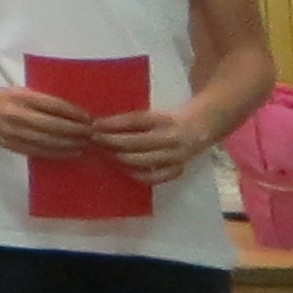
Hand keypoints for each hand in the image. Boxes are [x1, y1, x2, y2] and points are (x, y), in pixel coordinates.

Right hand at [0, 81, 104, 160]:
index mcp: (20, 96)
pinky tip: (69, 153)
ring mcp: (12, 131)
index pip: (54, 105)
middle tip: (93, 134)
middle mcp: (17, 114)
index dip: (74, 113)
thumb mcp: (19, 91)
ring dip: (70, 144)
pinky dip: (56, 153)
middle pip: (54, 125)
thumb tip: (72, 112)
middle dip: (76, 131)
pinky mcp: (9, 144)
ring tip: (86, 145)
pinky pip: (37, 152)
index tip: (90, 117)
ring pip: (48, 141)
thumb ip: (41, 100)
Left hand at [93, 105, 207, 184]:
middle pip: (137, 141)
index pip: (135, 121)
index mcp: (164, 120)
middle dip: (112, 141)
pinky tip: (125, 169)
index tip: (94, 125)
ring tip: (104, 153)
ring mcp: (175, 156)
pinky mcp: (178, 170)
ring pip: (144, 160)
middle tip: (93, 140)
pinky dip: (139, 174)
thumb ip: (130, 121)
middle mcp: (171, 138)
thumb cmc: (167, 121)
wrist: (199, 130)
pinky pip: (156, 177)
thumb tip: (98, 124)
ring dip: (121, 157)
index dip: (113, 123)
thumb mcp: (152, 115)